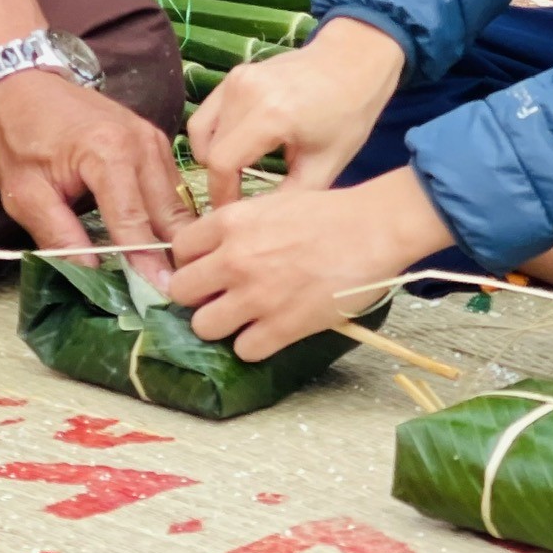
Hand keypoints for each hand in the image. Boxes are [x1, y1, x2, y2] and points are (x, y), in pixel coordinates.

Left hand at [0, 67, 189, 285]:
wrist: (25, 82)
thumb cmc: (20, 136)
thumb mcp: (25, 193)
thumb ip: (59, 235)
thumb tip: (91, 273)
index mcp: (108, 155)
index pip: (134, 222)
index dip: (148, 264)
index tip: (164, 297)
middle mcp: (141, 144)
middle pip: (169, 213)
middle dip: (176, 256)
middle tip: (182, 296)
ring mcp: (154, 140)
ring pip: (178, 201)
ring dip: (180, 238)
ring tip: (183, 277)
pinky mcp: (156, 141)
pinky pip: (172, 187)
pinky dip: (174, 216)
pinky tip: (173, 245)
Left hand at [167, 167, 451, 359]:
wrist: (373, 230)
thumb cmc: (330, 213)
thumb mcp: (273, 203)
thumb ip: (240, 225)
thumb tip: (219, 247)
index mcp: (230, 223)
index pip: (179, 249)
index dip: (191, 260)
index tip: (207, 267)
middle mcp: (233, 260)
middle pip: (181, 291)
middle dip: (198, 295)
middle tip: (220, 295)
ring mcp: (255, 296)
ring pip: (203, 326)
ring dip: (221, 324)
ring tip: (243, 318)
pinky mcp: (281, 327)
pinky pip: (243, 350)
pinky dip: (254, 344)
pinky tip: (270, 331)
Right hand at [187, 16, 406, 207]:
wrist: (353, 62)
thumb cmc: (348, 114)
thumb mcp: (325, 164)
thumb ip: (289, 196)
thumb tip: (257, 222)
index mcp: (270, 115)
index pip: (222, 163)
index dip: (221, 194)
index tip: (232, 213)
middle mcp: (245, 92)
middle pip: (208, 150)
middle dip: (219, 179)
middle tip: (239, 198)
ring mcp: (235, 80)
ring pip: (201, 132)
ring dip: (213, 157)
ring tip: (238, 174)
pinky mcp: (234, 75)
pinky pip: (207, 113)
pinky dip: (214, 136)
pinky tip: (238, 148)